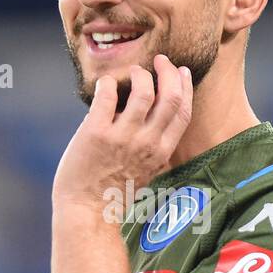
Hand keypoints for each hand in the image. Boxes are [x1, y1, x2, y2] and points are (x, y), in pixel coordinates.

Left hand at [52, 53, 193, 210]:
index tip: (181, 71)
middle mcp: (147, 143)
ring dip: (138, 73)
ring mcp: (122, 138)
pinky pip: (107, 94)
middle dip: (167, 71)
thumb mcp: (146, 170)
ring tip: (132, 71)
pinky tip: (105, 84)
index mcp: (161, 152)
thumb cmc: (113, 192)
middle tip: (159, 60)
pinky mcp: (96, 132)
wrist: (87, 212)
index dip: (184, 86)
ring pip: (143, 90)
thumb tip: (152, 118)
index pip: (183, 111)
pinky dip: (108, 82)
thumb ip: (154, 147)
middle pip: (170, 96)